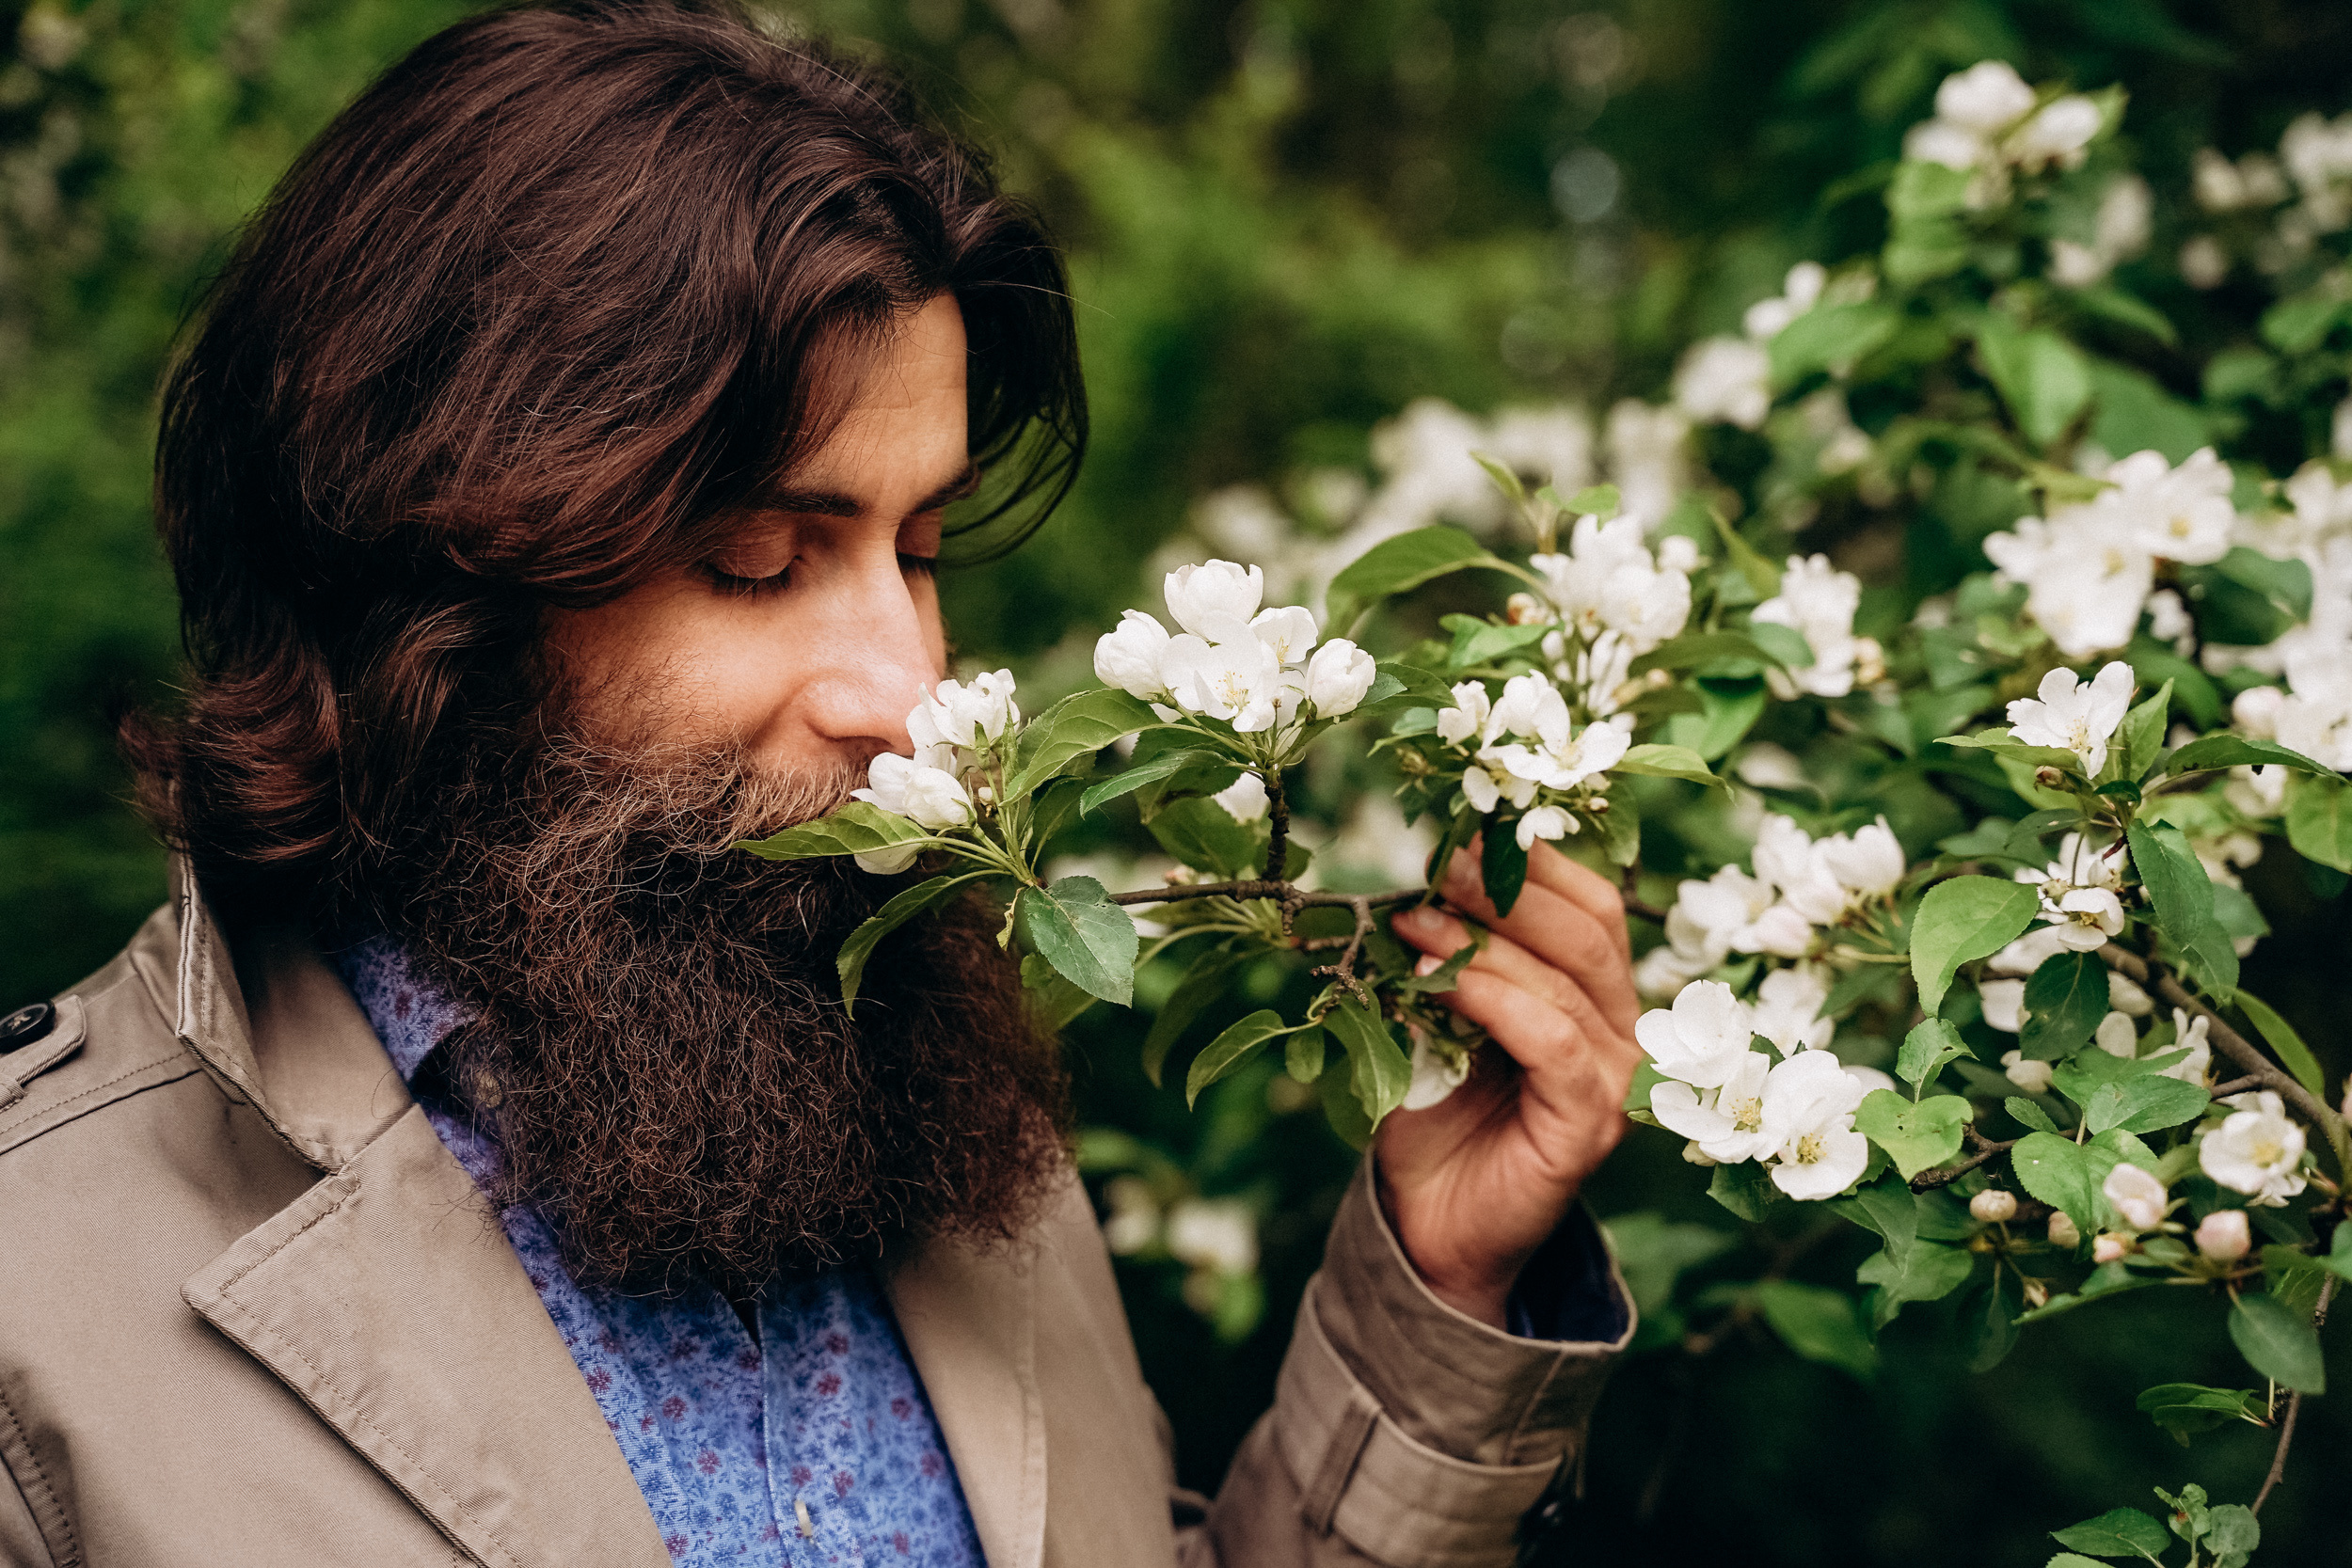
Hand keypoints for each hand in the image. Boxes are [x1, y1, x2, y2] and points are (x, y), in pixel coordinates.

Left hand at [1377, 842, 1642, 1328]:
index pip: (1592, 906)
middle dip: (1508, 887)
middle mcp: (1622, 1030)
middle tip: (1438, 867)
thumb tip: (1421, 882)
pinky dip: (1494, 1000)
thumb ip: (1447, 957)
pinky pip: (1553, 1040)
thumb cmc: (1436, 1111)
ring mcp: (1614, 1079)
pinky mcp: (1590, 1122)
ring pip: (1565, 981)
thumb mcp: (1439, 1014)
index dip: (1534, 862)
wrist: (1428, 1220)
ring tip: (1413, 923)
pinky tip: (1438, 986)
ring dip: (1481, 942)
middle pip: (1588, 930)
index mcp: (1596, 994)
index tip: (1464, 833)